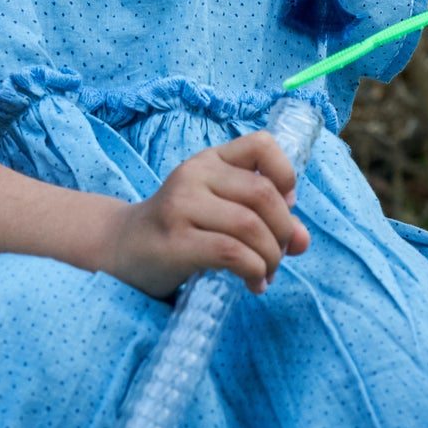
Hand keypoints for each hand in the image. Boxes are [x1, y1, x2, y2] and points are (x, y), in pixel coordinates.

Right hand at [105, 131, 307, 300]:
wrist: (123, 248)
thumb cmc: (180, 228)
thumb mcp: (221, 212)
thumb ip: (263, 219)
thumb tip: (303, 239)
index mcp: (210, 159)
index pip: (261, 144)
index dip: (285, 174)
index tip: (286, 205)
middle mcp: (195, 174)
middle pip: (264, 194)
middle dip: (283, 231)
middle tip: (280, 256)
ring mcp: (181, 205)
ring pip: (250, 225)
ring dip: (270, 257)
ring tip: (266, 274)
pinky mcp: (175, 241)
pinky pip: (231, 252)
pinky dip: (253, 271)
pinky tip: (253, 283)